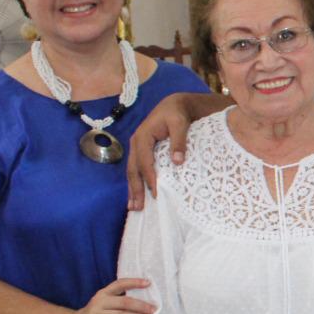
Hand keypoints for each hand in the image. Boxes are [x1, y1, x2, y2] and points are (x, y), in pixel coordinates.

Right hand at [65, 278, 155, 313]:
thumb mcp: (104, 303)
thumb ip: (118, 300)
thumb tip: (146, 301)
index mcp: (103, 294)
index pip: (119, 284)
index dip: (134, 282)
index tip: (148, 283)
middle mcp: (99, 303)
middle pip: (125, 302)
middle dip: (142, 306)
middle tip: (155, 309)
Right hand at [125, 92, 197, 209]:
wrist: (174, 105)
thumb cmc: (177, 113)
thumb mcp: (180, 123)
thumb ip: (179, 141)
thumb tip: (178, 161)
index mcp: (143, 136)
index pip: (145, 161)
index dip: (150, 177)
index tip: (156, 192)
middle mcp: (136, 143)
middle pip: (134, 170)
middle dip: (135, 189)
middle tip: (137, 208)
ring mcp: (137, 148)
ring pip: (133, 172)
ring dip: (133, 190)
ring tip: (134, 207)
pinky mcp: (142, 152)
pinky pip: (138, 170)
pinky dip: (137, 183)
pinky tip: (139, 196)